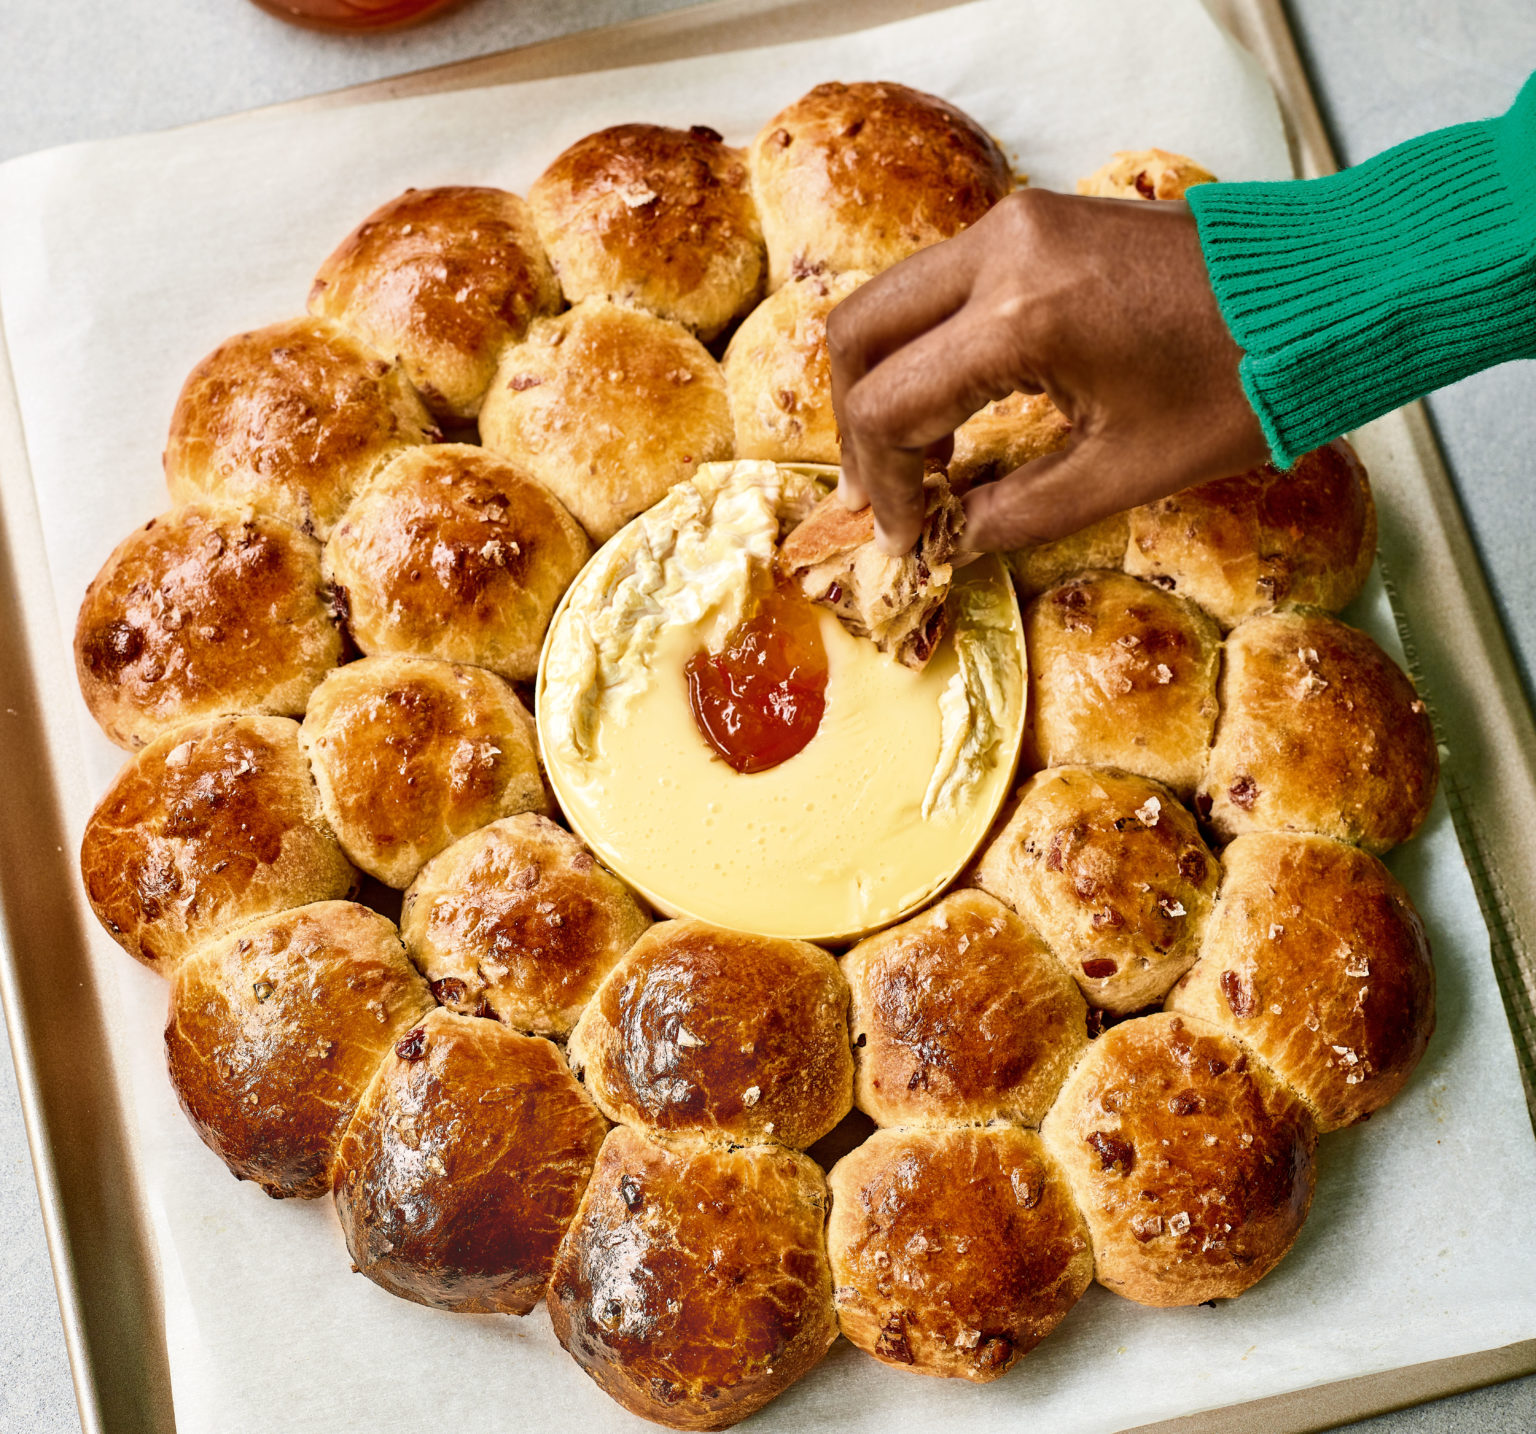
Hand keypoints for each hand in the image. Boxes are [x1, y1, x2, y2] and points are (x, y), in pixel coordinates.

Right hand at [827, 187, 1268, 553]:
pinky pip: (937, 286)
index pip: (889, 406)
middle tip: (882, 498)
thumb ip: (1014, 513)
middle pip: (858, 335)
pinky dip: (922, 349)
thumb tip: (947, 545)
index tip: (905, 539)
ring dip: (881, 384)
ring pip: (887, 302)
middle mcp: (1000, 251)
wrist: (1328, 290)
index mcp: (1021, 317)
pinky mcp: (1032, 220)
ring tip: (913, 463)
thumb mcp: (1122, 473)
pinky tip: (949, 410)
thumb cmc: (1240, 387)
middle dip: (856, 427)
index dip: (884, 484)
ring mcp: (1014, 224)